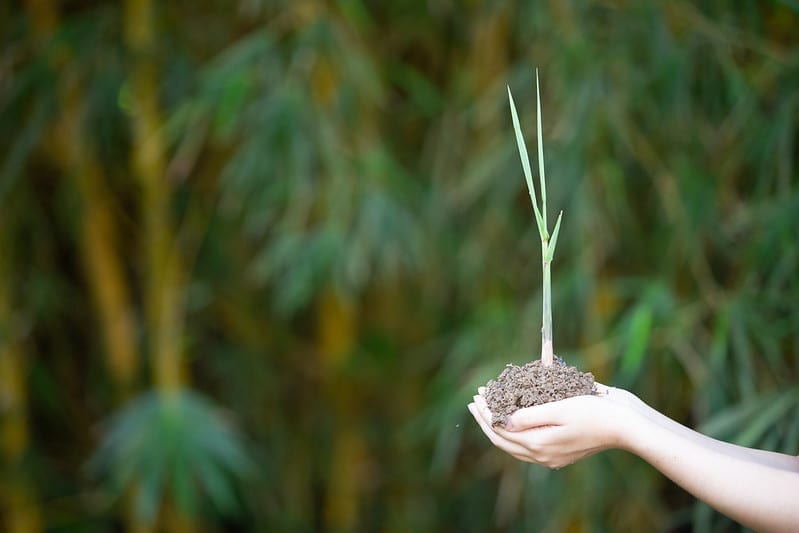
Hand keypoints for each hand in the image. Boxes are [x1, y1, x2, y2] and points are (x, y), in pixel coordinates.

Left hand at [468, 384, 636, 468]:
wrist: (625, 425)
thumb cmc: (595, 412)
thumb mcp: (559, 409)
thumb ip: (529, 417)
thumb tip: (504, 421)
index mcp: (539, 445)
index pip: (501, 431)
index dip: (487, 413)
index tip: (478, 395)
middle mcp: (542, 454)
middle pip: (503, 439)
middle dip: (487, 419)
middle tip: (476, 399)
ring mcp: (551, 455)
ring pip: (514, 443)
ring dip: (499, 424)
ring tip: (489, 405)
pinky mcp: (560, 449)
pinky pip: (528, 443)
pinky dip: (515, 429)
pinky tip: (514, 416)